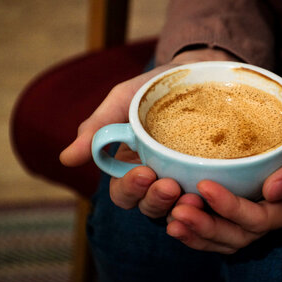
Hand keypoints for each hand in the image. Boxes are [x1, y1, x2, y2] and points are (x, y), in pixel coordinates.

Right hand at [59, 47, 238, 216]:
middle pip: (149, 206)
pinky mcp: (209, 174)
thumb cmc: (154, 87)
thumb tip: (66, 158)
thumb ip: (99, 127)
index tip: (144, 172)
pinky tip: (215, 196)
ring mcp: (183, 177)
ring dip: (181, 207)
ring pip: (177, 209)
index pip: (124, 192)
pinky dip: (208, 202)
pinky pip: (208, 198)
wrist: (197, 72)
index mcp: (130, 166)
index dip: (130, 189)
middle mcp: (156, 177)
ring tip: (193, 196)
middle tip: (170, 186)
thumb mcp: (124, 99)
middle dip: (156, 200)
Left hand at [166, 66, 281, 253]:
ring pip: (228, 233)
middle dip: (207, 228)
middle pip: (240, 235)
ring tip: (172, 219)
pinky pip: (223, 218)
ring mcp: (265, 205)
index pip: (261, 219)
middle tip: (176, 212)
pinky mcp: (250, 193)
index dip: (231, 209)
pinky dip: (202, 219)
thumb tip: (273, 192)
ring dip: (199, 230)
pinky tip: (176, 211)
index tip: (204, 185)